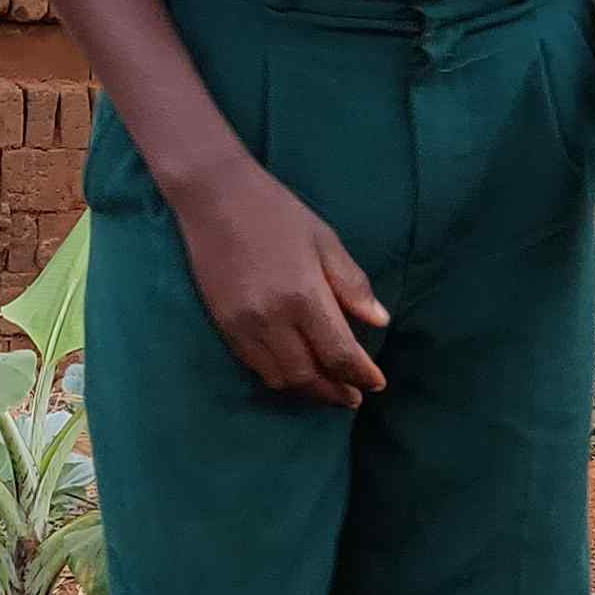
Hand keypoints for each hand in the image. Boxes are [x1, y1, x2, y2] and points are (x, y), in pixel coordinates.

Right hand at [169, 160, 390, 404]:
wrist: (214, 197)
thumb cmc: (277, 212)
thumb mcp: (325, 240)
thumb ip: (352, 285)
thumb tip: (380, 321)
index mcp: (304, 296)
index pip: (339, 353)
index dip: (361, 375)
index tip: (376, 383)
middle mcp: (272, 319)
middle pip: (308, 375)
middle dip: (335, 392)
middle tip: (354, 397)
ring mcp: (243, 326)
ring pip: (280, 378)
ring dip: (307, 390)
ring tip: (328, 390)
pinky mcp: (223, 326)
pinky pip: (255, 367)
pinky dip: (279, 377)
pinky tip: (295, 372)